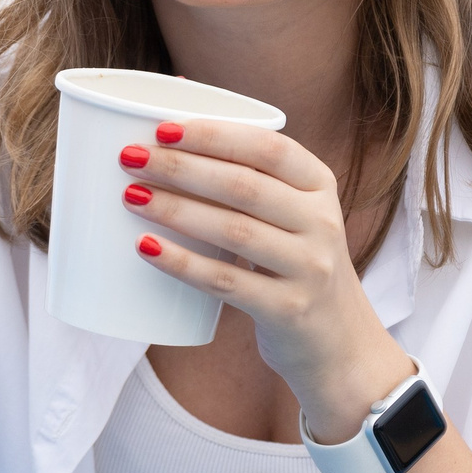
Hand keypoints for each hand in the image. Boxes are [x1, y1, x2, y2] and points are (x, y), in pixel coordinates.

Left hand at [121, 120, 414, 440]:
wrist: (339, 343)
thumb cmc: (296, 265)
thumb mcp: (295, 217)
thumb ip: (253, 182)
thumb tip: (168, 140)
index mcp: (320, 186)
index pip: (269, 148)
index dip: (215, 135)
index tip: (163, 129)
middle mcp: (322, 222)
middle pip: (244, 186)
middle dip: (182, 167)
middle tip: (131, 158)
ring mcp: (309, 268)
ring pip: (233, 230)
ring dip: (176, 209)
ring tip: (132, 196)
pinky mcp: (288, 310)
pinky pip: (225, 282)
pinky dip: (182, 262)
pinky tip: (146, 247)